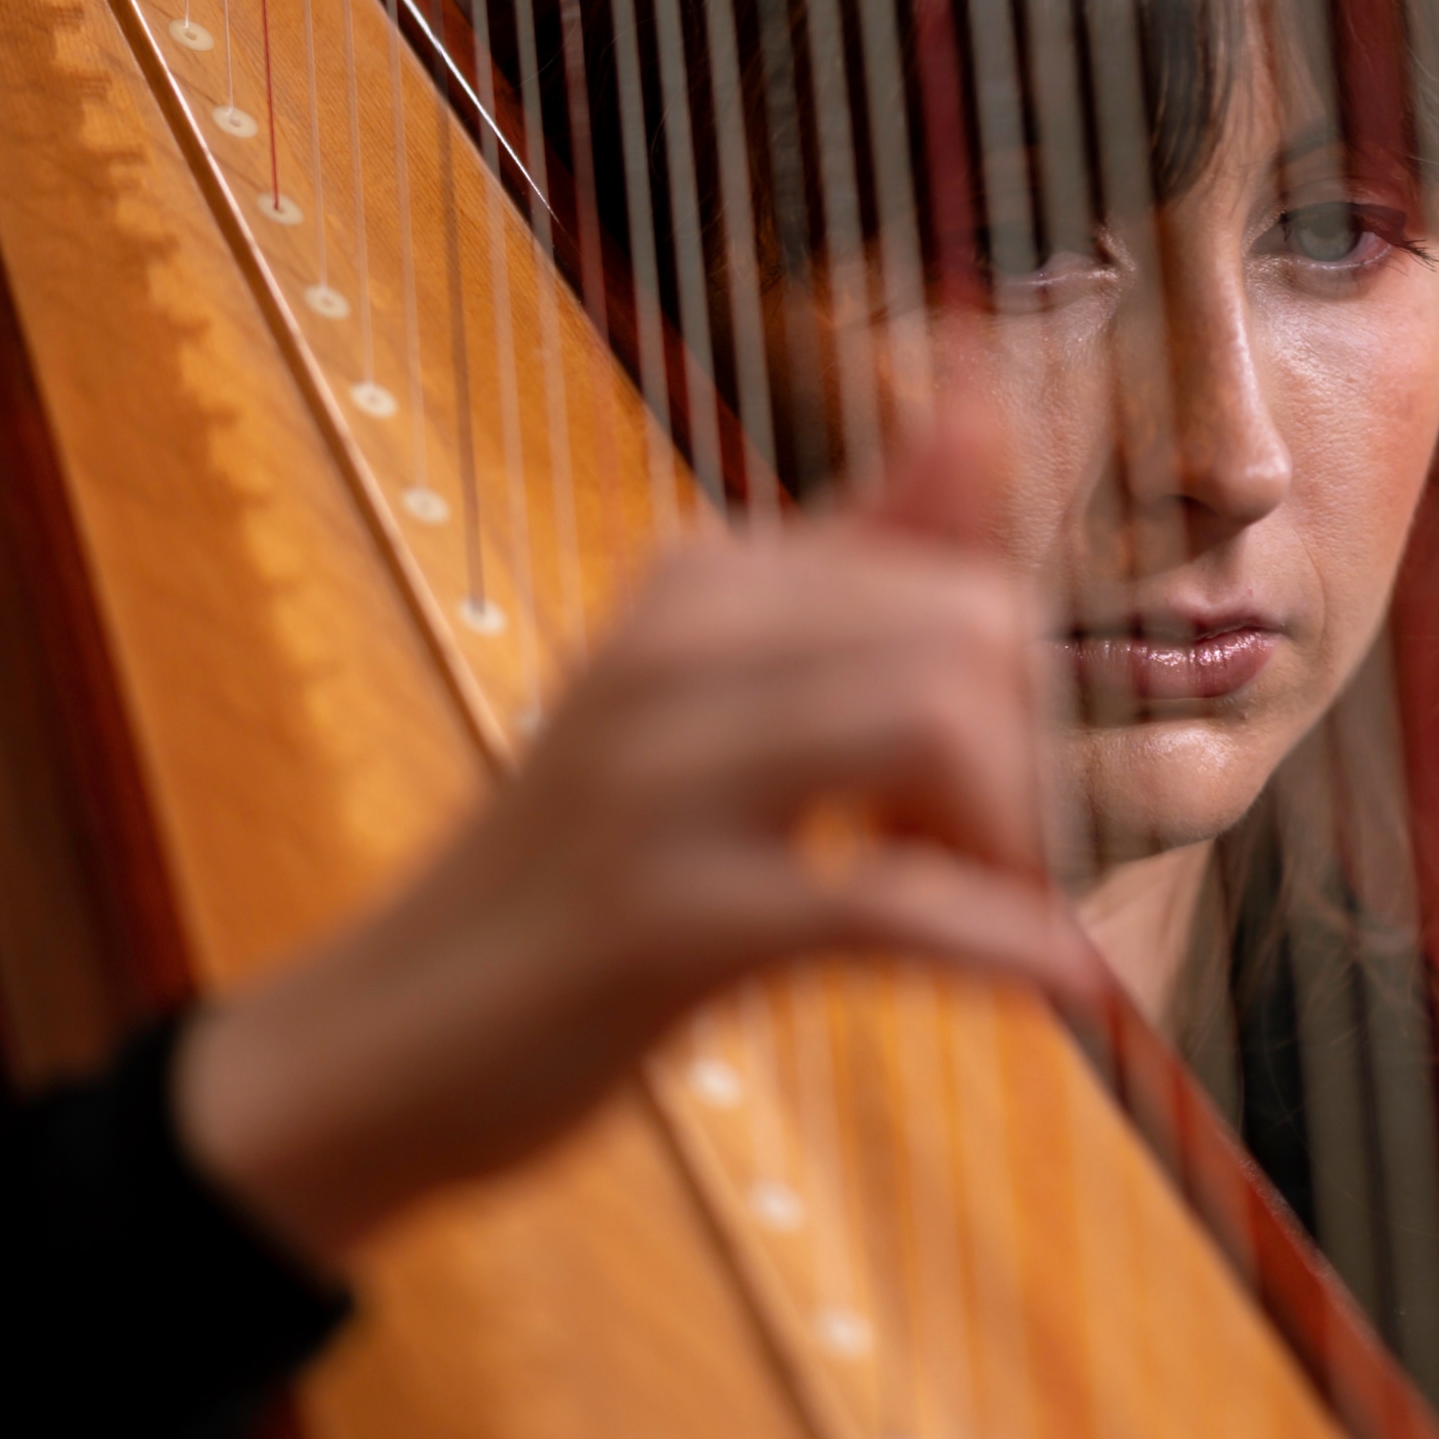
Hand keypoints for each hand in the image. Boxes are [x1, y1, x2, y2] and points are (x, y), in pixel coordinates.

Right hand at [181, 397, 1102, 1273]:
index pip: (954, 569)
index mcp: (696, 580)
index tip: (1002, 794)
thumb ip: (857, 555)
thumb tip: (984, 396)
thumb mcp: (707, 693)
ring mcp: (656, 780)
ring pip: (938, 728)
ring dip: (1017, 843)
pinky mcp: (662, 922)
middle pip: (968, 628)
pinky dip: (1000, 947)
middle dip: (1038, 755)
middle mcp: (672, 646)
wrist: (382, 1043)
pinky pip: (885, 904)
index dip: (1029, 691)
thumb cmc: (578, 871)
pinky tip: (1055, 984)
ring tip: (996, 919)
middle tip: (1001, 866)